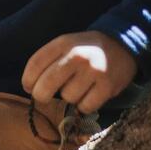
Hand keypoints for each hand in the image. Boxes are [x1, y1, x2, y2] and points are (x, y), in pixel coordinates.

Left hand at [21, 31, 136, 113]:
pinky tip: (88, 94)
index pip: (35, 64)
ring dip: (69, 97)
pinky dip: (84, 105)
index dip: (27, 80)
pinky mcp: (107, 87)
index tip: (28, 87)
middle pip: (46, 85)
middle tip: (45, 96)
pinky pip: (85, 106)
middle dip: (41, 95)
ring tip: (77, 87)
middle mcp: (77, 56)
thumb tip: (29, 86)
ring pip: (67, 97)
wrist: (122, 45)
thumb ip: (48, 60)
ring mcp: (93, 71)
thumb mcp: (66, 44)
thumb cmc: (87, 48)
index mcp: (63, 43)